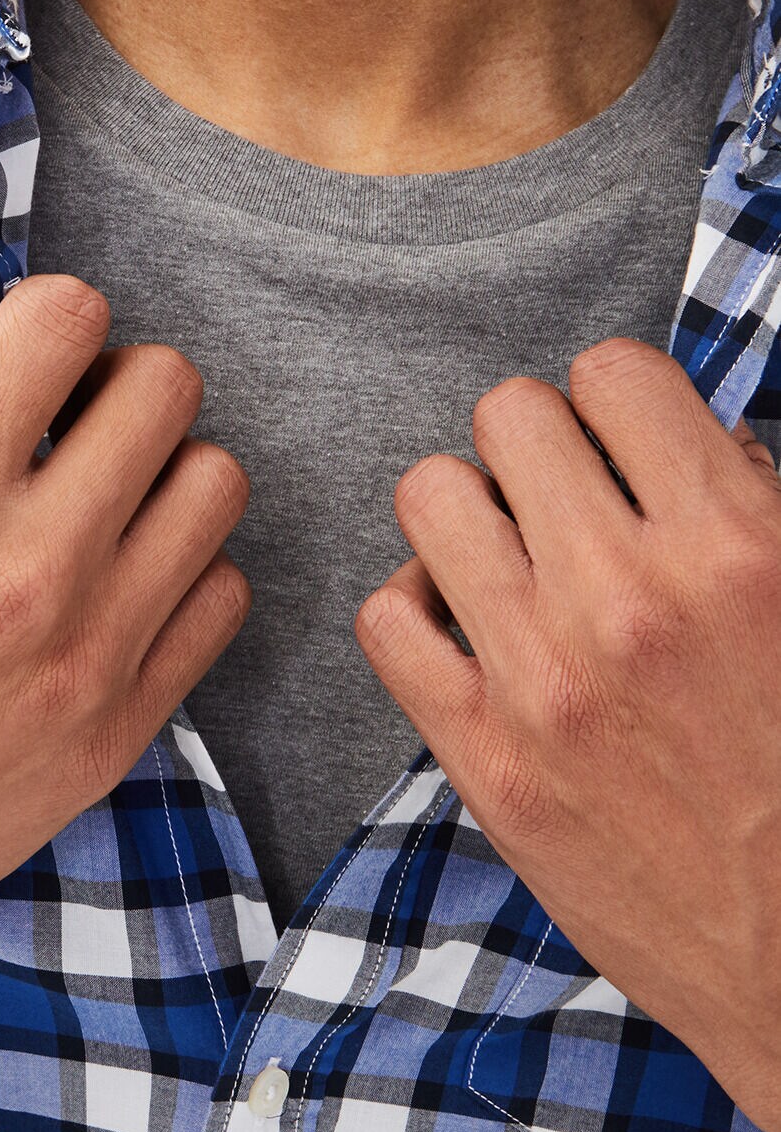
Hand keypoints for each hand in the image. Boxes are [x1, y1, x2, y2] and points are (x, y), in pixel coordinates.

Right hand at [0, 256, 251, 1040]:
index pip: (66, 320)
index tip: (24, 354)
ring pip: (217, 483)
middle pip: (166, 386)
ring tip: (99, 500)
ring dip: (161, 469)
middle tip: (66, 421)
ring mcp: (86, 656)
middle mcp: (26, 568)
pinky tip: (116, 584)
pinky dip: (179, 572)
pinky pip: (222, 598)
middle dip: (113, 379)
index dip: (45, 315)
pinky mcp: (117, 731)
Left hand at [356, 337, 780, 1131]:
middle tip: (570, 500)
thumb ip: (756, 506)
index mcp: (735, 548)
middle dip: (542, 446)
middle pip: (507, 415)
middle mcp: (627, 598)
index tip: (630, 446)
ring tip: (514, 555)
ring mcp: (541, 679)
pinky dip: (417, 607)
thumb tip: (685, 440)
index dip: (621, 402)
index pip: (613, 374)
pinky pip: (387, 616)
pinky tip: (467, 627)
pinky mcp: (483, 757)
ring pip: (431, 494)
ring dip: (471, 512)